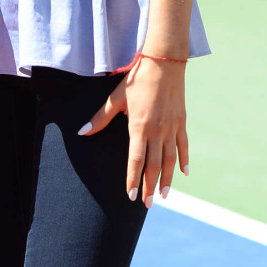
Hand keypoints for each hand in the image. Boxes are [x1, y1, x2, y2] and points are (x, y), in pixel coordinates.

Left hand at [80, 57, 188, 206]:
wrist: (163, 62)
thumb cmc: (136, 79)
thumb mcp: (116, 98)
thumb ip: (100, 118)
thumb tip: (82, 132)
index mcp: (139, 127)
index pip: (136, 160)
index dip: (133, 179)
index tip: (131, 197)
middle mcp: (157, 131)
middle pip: (154, 165)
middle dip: (151, 187)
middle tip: (148, 204)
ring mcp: (171, 127)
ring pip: (170, 159)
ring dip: (168, 179)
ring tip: (166, 195)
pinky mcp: (181, 121)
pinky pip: (183, 145)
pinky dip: (184, 160)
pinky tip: (184, 173)